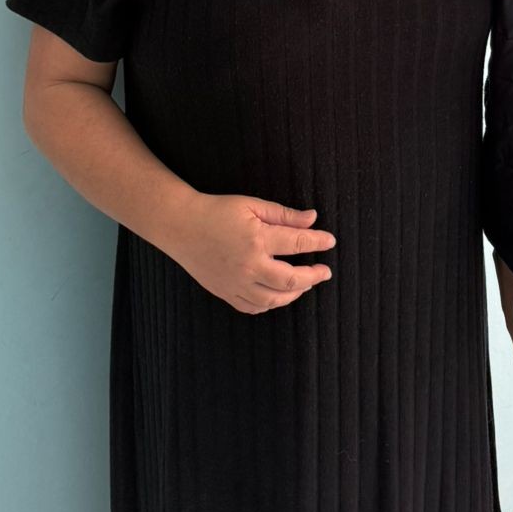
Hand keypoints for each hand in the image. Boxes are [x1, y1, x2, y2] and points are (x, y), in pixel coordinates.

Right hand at [168, 194, 334, 314]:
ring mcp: (236, 283)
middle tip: (325, 271)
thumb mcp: (252, 204)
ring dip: (294, 293)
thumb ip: (284, 214)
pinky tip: (278, 295)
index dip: (318, 242)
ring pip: (274, 299)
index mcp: (257, 239)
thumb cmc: (217, 211)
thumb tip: (312, 218)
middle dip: (313, 276)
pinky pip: (253, 307)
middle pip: (290, 279)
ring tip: (305, 284)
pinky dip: (270, 303)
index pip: (297, 244)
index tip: (330, 241)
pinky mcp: (225, 292)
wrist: (182, 227)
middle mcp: (249, 265)